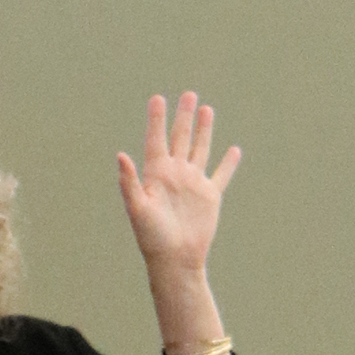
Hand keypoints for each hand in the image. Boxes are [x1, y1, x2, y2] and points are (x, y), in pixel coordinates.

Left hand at [116, 92, 239, 276]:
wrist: (175, 259)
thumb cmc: (151, 237)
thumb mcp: (137, 208)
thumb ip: (129, 181)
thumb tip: (120, 155)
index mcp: (156, 173)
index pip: (156, 139)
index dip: (156, 119)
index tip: (158, 98)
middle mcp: (175, 174)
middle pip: (180, 138)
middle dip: (184, 116)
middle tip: (188, 94)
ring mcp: (193, 184)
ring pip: (200, 149)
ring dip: (204, 130)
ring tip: (207, 109)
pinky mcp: (210, 197)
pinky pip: (221, 175)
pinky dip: (228, 163)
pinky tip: (234, 150)